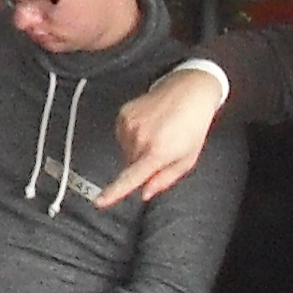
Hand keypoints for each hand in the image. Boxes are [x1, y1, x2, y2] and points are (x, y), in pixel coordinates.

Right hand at [100, 69, 225, 206]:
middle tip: (161, 150)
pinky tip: (149, 125)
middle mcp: (140, 138)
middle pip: (130, 166)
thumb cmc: (192, 125)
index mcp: (158, 152)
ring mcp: (130, 124)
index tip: (99, 201)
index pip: (130, 178)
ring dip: (137, 149)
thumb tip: (145, 193)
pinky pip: (122, 135)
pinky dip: (133, 135)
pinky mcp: (124, 114)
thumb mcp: (187, 159)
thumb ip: (164, 179)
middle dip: (142, 165)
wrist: (189, 91)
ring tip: (157, 134)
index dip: (113, 192)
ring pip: (125, 151)